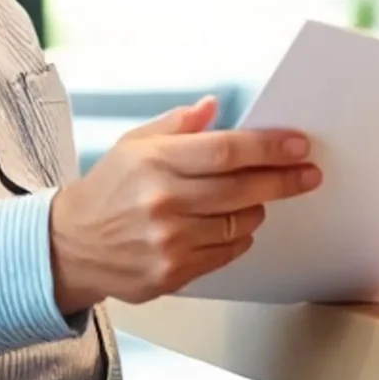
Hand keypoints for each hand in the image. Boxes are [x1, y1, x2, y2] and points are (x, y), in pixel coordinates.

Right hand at [48, 98, 321, 311]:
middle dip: (283, 180)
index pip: (226, 151)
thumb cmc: (107, 191)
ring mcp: (168, 241)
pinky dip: (239, 237)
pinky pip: (226, 253)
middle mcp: (162, 202)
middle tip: (308, 173)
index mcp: (155, 161)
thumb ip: (177, 125)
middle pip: (241, 189)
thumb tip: (212, 106)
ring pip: (239, 223)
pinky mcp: (172, 272)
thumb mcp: (133, 144)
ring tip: (259, 199)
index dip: (269, 148)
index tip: (298, 146)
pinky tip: (237, 225)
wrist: (70, 246)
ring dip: (259, 209)